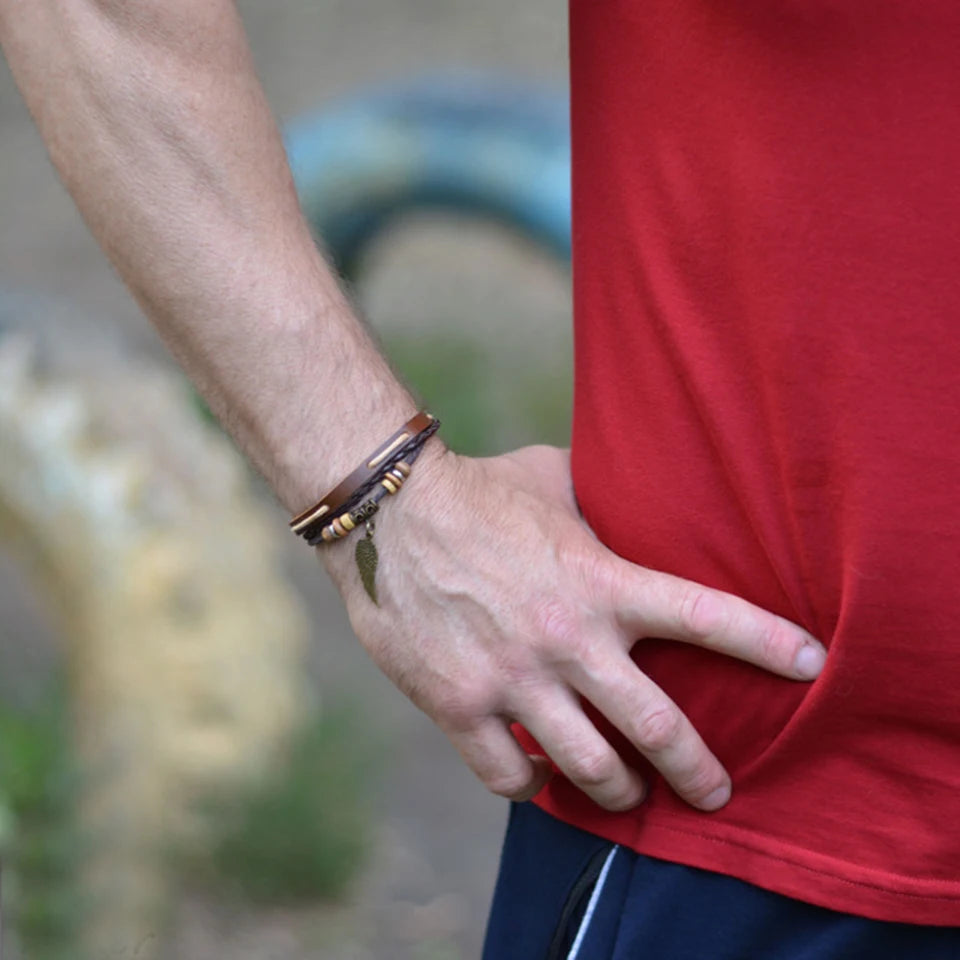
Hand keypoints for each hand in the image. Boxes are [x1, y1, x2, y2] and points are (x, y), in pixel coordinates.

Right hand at [321, 444, 824, 812]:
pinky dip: (532, 784)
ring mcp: (512, 678)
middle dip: (699, 772)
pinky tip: (538, 774)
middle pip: (657, 729)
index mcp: (600, 582)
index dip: (765, 642)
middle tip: (716, 793)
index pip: (703, 616)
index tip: (811, 663)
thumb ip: (602, 499)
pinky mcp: (458, 705)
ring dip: (617, 790)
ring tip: (625, 792)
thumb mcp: (553, 479)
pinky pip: (509, 774)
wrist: (386, 515)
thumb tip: (634, 494)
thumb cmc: (478, 490)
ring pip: (589, 768)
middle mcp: (566, 639)